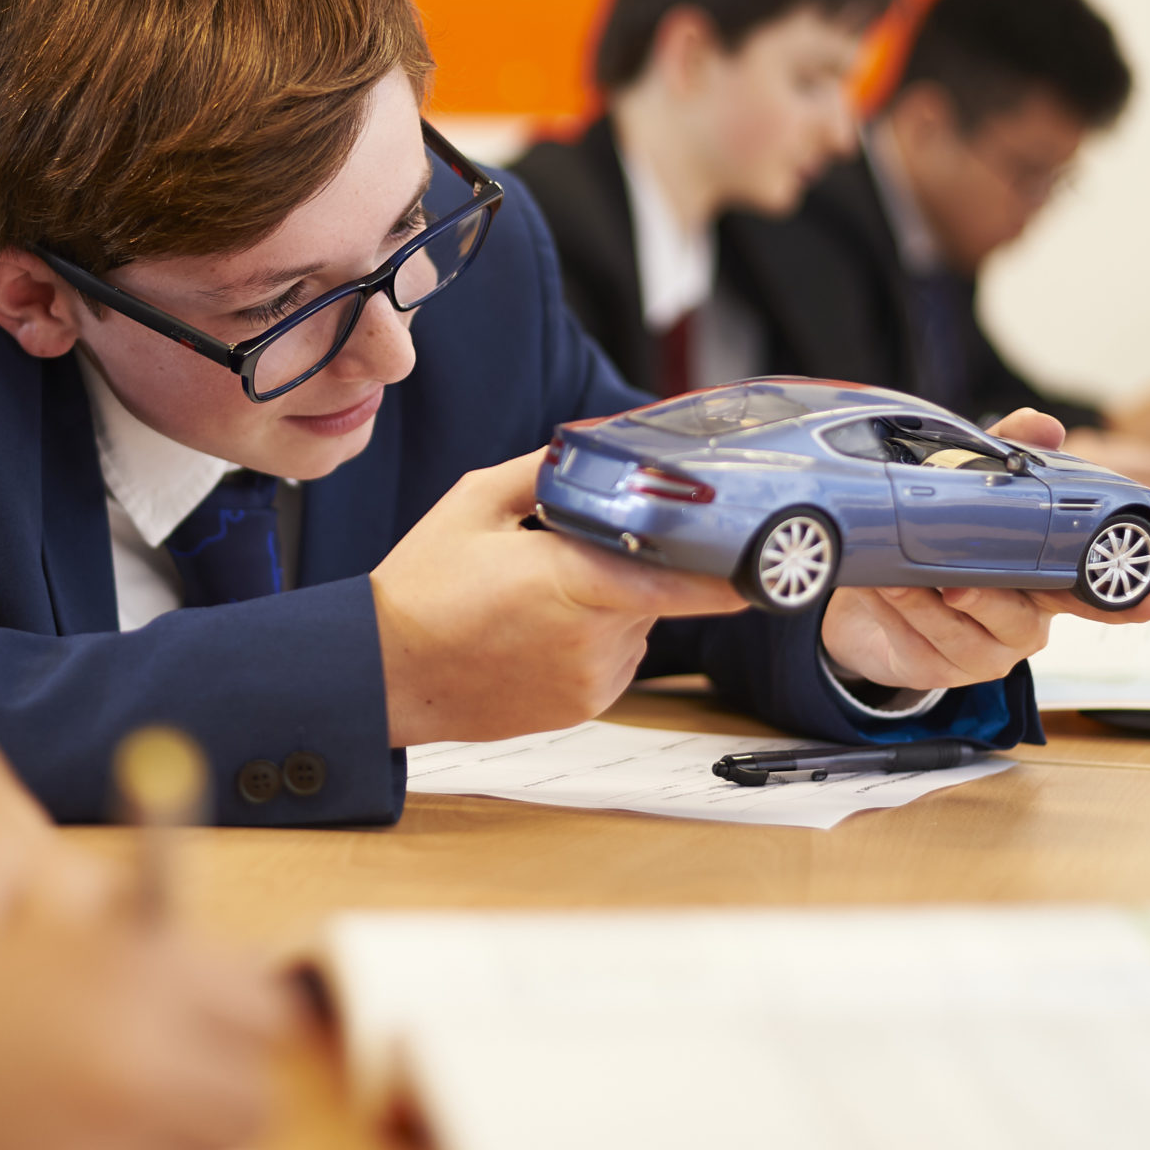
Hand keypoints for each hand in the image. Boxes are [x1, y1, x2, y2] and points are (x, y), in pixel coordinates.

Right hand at [372, 448, 747, 746]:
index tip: (764, 553)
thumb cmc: (421, 588)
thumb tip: (596, 445)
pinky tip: (542, 627)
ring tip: (544, 594)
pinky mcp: (585, 705)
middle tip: (578, 546)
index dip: (735, 570)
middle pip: (660, 587)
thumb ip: (547, 468)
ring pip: (640, 622)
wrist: (385, 672)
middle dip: (637, 560)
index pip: (688, 580)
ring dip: (617, 600)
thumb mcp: (476, 502)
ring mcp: (593, 678)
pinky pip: (618, 656)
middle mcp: (595, 637)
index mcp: (574, 580)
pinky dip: (599, 636)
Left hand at [822, 409, 1149, 690]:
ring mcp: (983, 652)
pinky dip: (900, 618)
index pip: (1090, 595)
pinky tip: (882, 593)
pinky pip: (924, 647)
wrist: (869, 593)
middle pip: (1021, 618)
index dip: (1126, 602)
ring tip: (895, 578)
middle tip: (955, 583)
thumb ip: (1004, 454)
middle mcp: (1022, 622)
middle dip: (988, 600)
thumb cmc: (936, 541)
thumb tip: (1043, 424)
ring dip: (927, 605)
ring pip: (965, 634)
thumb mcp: (967, 492)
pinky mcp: (939, 669)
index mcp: (1041, 582)